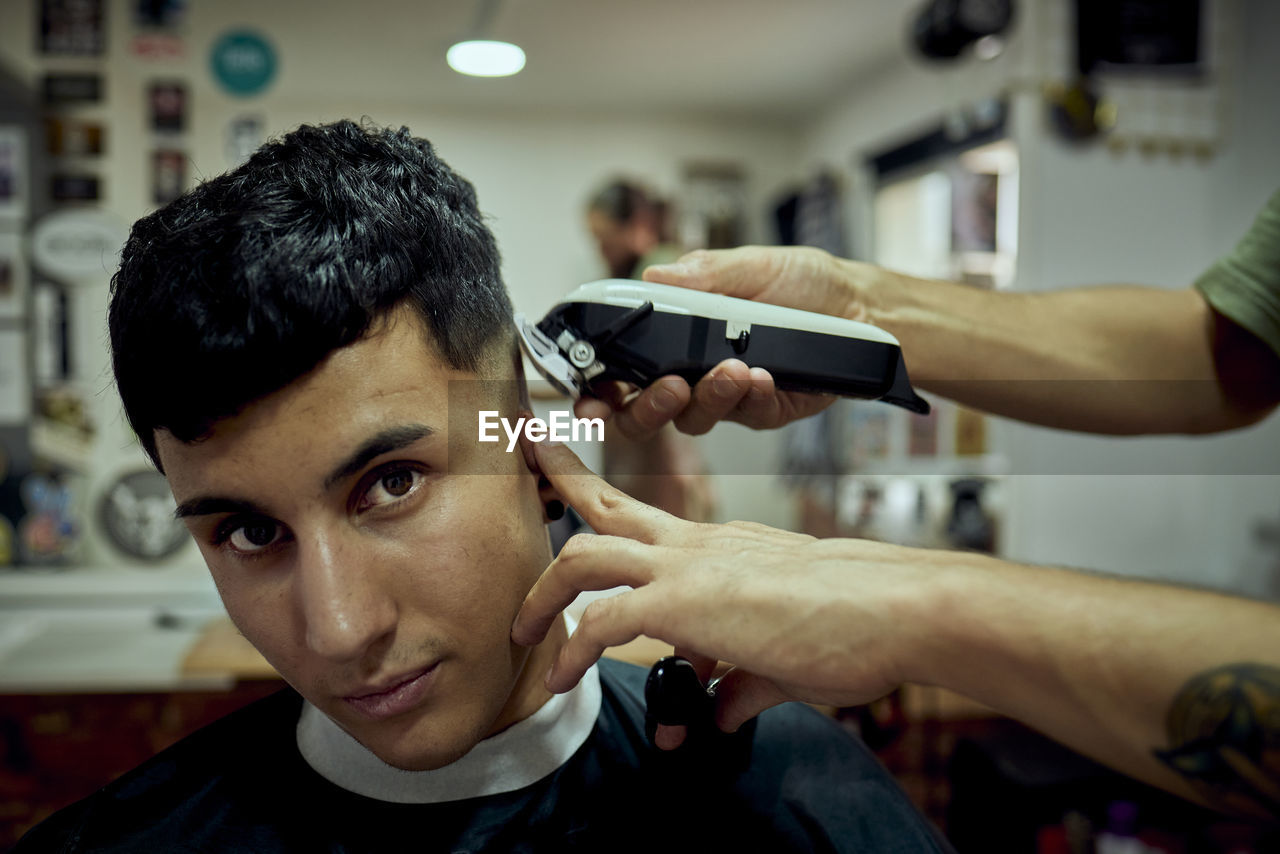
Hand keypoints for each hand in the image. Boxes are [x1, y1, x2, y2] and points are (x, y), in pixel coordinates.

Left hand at [512, 441, 939, 746]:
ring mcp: (689, 568)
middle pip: (603, 506)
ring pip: (586, 553)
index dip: (602, 500)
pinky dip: (576, 651)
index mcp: (718, 547)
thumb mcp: (786, 658)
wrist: (897, 608)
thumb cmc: (857, 623)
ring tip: (525, 631)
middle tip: (523, 469)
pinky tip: (566, 679)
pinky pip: (605, 621)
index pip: (646, 515)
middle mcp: (696, 546)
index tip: (573, 487)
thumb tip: (721, 708)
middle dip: (556, 486)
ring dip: (545, 591)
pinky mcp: (687, 603)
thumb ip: (743, 682)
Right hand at [573, 246, 878, 439]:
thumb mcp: (752, 265)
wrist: (859, 307)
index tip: (592, 393)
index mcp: (672, 335)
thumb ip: (705, 274)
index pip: (618, 367)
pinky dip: (750, 399)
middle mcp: (689, 370)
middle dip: (644, 408)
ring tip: (734, 370)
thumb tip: (656, 276)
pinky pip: (744, 417)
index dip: (597, 386)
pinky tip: (763, 377)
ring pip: (692, 419)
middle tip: (669, 388)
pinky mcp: (761, 412)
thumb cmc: (801, 284)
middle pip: (642, 411)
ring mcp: (723, 396)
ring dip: (708, 397)